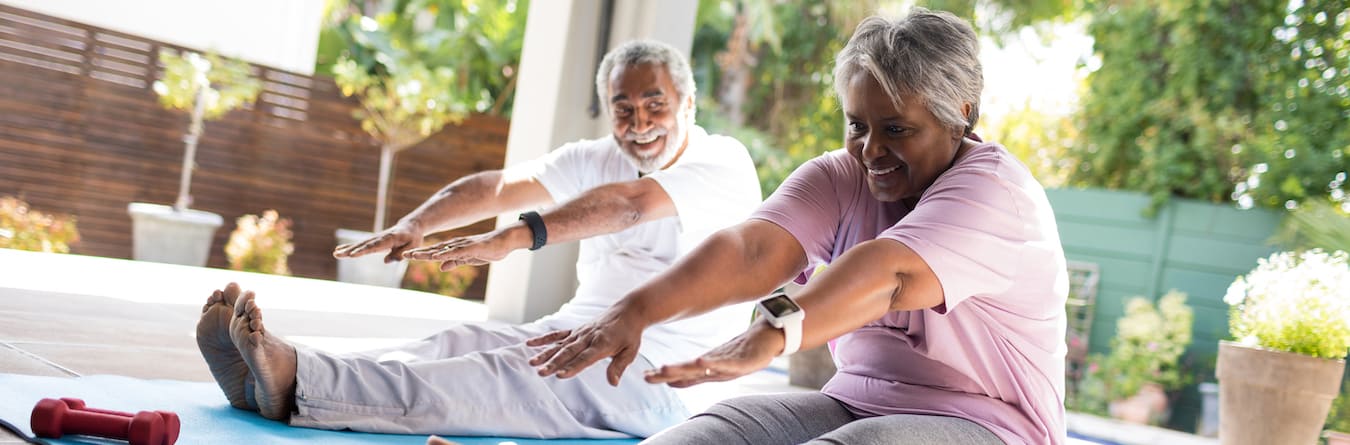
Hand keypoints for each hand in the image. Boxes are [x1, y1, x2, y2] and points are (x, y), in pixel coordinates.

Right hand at [333, 223, 423, 262]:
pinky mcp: (373, 241)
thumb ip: (400, 253)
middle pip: (363, 245)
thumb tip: (386, 261)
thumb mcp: (412, 246)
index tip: (353, 254)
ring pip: (359, 244)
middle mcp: (380, 237)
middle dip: (350, 250)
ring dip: (347, 249)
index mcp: (390, 239)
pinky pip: (360, 245)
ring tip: (335, 253)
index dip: (363, 251)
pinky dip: (350, 247)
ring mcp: (375, 238)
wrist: (411, 227)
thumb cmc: (413, 238)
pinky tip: (339, 251)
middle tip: (338, 254)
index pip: (375, 246)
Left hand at [402, 229, 523, 268]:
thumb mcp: (469, 259)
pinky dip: (446, 254)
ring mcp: (463, 245)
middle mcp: (456, 245)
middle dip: (418, 253)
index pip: (435, 252)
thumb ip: (455, 262)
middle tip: (402, 255)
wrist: (504, 242)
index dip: (421, 255)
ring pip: (442, 250)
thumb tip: (441, 267)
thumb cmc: (488, 250)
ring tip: (414, 256)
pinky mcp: (472, 247)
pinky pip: (457, 252)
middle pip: (434, 250)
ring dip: (427, 253)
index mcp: (454, 249)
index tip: (407, 257)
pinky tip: (436, 257)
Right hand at [526, 310, 646, 385]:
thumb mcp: (630, 351)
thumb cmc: (629, 334)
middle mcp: (588, 338)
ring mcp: (580, 333)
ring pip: (560, 345)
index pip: (585, 358)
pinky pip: (558, 335)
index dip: (572, 367)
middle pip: (568, 352)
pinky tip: (530, 344)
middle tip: (541, 372)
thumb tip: (613, 383)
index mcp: (601, 344)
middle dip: (554, 363)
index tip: (560, 375)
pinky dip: (544, 339)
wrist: (627, 312)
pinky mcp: (576, 330)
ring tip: (532, 362)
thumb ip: (619, 366)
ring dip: (545, 354)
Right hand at [643, 321, 780, 387]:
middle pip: (688, 374)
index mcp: (708, 368)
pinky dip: (712, 364)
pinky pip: (725, 364)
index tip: (645, 376)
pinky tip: (700, 361)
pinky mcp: (744, 364)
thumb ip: (698, 366)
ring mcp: (729, 368)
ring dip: (684, 371)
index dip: (664, 376)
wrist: (769, 342)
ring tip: (667, 369)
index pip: (683, 373)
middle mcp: (716, 371)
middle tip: (648, 376)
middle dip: (668, 375)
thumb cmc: (743, 351)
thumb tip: (678, 373)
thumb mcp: (717, 358)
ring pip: (703, 371)